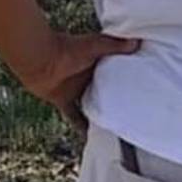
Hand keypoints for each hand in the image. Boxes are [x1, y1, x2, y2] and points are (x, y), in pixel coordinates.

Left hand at [18, 32, 139, 129]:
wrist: (38, 58)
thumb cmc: (65, 48)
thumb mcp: (94, 45)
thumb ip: (114, 45)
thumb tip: (137, 42)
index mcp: (95, 64)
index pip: (116, 75)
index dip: (127, 82)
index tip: (143, 91)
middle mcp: (86, 78)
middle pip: (105, 92)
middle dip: (118, 102)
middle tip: (137, 116)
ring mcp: (75, 90)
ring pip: (92, 106)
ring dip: (102, 116)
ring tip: (121, 131)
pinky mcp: (63, 100)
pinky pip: (75, 118)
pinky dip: (83, 128)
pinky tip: (93, 139)